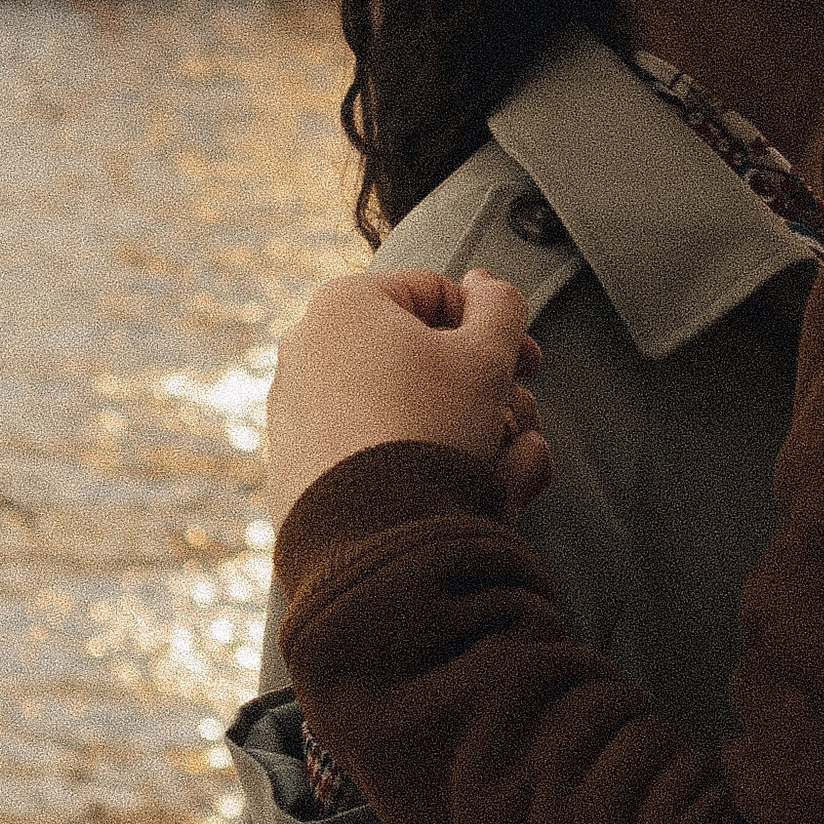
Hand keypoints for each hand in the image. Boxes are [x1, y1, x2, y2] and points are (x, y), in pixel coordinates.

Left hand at [267, 268, 549, 526]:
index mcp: (344, 304)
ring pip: (403, 409)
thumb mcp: (487, 356)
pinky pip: (372, 453)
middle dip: (482, 390)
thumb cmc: (432, 430)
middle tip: (513, 417)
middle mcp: (306, 350)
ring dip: (464, 432)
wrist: (373, 538)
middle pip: (420, 357)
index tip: (529, 366)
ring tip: (502, 467)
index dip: (496, 328)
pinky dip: (419, 466)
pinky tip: (464, 495)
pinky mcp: (296, 467)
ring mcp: (295, 411)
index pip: (439, 294)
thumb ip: (500, 306)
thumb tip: (486, 285)